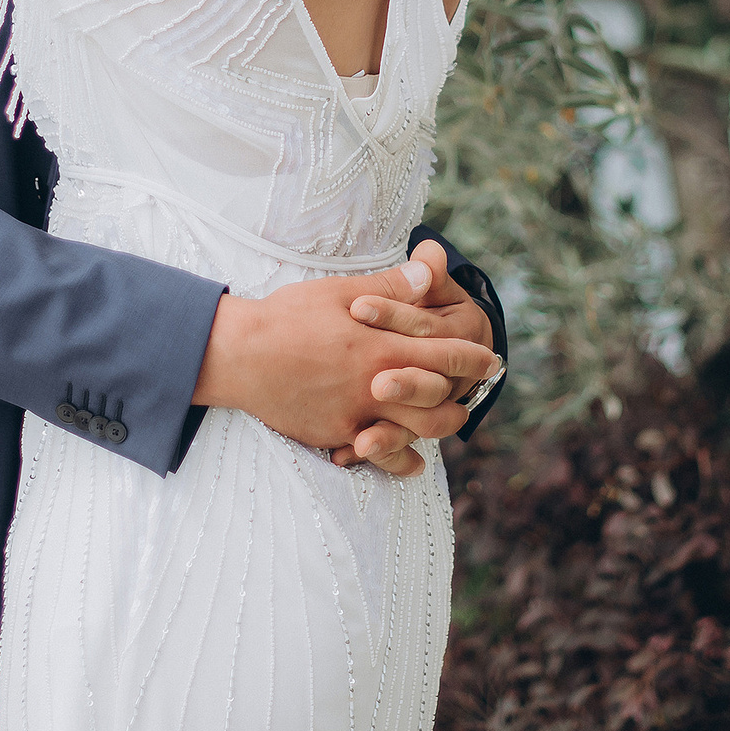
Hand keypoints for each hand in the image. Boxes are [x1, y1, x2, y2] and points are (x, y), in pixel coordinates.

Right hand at [191, 259, 500, 466]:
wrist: (238, 356)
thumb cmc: (287, 317)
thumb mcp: (339, 291)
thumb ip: (390, 288)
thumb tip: (430, 270)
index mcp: (380, 349)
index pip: (442, 357)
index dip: (471, 360)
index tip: (491, 360)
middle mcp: (373, 388)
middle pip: (436, 405)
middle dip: (460, 400)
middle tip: (472, 394)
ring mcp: (353, 417)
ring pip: (411, 434)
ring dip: (435, 430)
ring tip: (447, 423)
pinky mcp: (331, 435)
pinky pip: (373, 454)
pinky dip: (395, 458)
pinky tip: (407, 460)